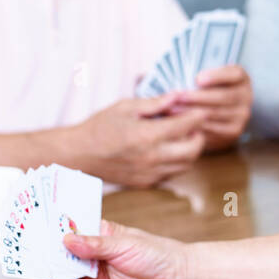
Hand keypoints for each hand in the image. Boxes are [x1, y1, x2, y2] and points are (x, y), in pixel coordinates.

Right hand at [44, 219, 185, 278]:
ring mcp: (95, 278)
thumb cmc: (155, 253)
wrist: (176, 278)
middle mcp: (93, 258)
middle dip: (51, 265)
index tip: (37, 240)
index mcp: (99, 237)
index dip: (54, 237)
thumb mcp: (124, 244)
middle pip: (64, 261)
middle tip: (43, 270)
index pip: (71, 235)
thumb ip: (95, 245)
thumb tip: (66, 239)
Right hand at [66, 94, 209, 186]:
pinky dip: (177, 162)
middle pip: (194, 150)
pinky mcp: (145, 183)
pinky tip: (168, 149)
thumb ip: (155, 103)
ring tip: (181, 137)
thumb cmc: (100, 126)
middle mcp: (151, 157)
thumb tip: (179, 95)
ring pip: (186, 165)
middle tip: (193, 125)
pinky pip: (172, 173)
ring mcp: (149, 173)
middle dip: (199, 135)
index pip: (187, 126)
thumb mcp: (126, 107)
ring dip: (190, 150)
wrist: (78, 154)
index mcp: (147, 135)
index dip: (198, 115)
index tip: (200, 109)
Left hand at [169, 65, 251, 149]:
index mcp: (242, 78)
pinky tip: (180, 122)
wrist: (220, 112)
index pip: (235, 74)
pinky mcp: (233, 132)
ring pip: (215, 113)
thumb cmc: (210, 90)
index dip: (217, 76)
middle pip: (223, 96)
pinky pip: (212, 129)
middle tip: (177, 97)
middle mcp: (246, 97)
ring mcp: (241, 116)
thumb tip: (192, 82)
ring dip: (192, 112)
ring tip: (173, 109)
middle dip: (197, 97)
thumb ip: (204, 76)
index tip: (197, 79)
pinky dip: (195, 125)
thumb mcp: (211, 77)